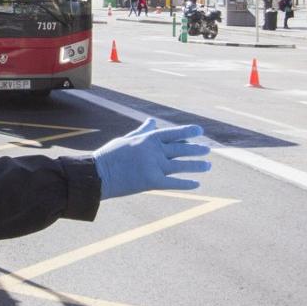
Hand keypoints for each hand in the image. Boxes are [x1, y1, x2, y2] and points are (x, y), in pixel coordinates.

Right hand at [92, 119, 211, 199]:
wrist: (98, 174)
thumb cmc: (110, 155)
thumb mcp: (127, 139)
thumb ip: (143, 131)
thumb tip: (153, 121)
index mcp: (148, 138)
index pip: (174, 132)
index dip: (189, 131)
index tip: (200, 130)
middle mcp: (154, 151)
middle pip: (182, 149)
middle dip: (197, 149)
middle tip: (207, 150)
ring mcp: (154, 166)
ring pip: (182, 165)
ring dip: (197, 166)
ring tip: (208, 166)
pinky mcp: (152, 182)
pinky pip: (175, 182)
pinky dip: (187, 184)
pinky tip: (197, 184)